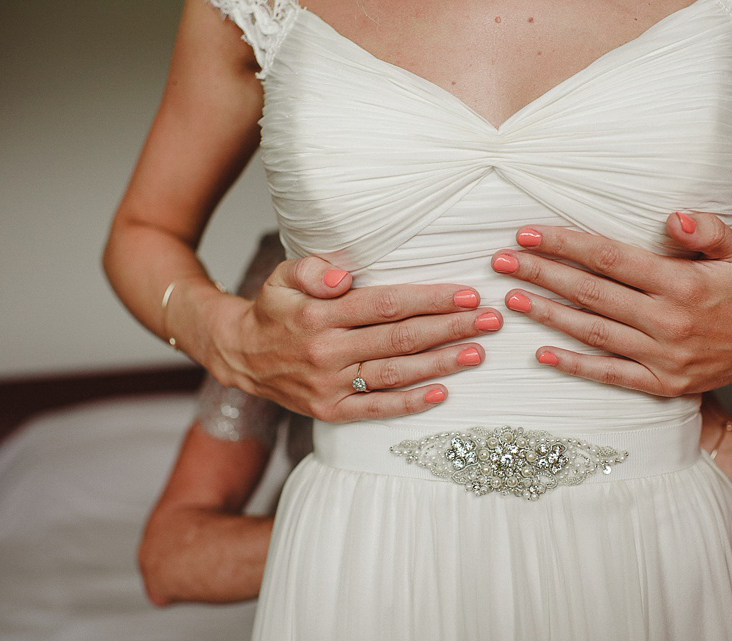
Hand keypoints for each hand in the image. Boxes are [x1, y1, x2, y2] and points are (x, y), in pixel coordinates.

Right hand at [204, 257, 501, 421]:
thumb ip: (313, 270)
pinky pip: (377, 409)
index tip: (467, 295)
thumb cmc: (276, 310)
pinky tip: (443, 392)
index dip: (430, 299)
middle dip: (450, 329)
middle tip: (490, 321)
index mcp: (319, 315)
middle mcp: (327, 352)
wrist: (241, 355)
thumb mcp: (283, 277)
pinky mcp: (331, 411)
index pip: (386, 305)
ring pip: (395, 374)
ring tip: (477, 353)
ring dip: (441, 364)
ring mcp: (330, 386)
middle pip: (400, 339)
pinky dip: (411, 403)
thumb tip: (344, 276)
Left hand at [491, 213, 731, 395]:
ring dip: (548, 315)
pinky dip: (575, 366)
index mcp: (682, 283)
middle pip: (591, 293)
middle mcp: (668, 321)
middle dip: (541, 275)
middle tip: (502, 263)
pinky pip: (610, 374)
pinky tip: (542, 354)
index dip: (565, 244)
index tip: (528, 234)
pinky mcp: (661, 384)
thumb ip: (707, 229)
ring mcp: (662, 357)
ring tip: (511, 300)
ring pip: (593, 332)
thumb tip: (672, 218)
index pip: (610, 259)